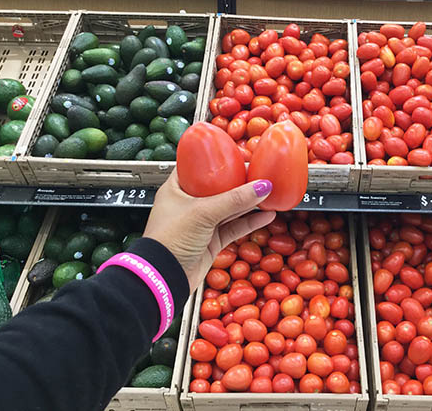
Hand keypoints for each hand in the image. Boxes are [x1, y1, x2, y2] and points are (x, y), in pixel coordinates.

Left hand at [144, 169, 275, 290]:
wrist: (163, 277)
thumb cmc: (169, 239)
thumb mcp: (202, 212)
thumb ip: (234, 199)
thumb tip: (262, 186)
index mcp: (176, 189)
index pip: (196, 166)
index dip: (216, 159)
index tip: (237, 154)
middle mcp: (188, 204)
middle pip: (218, 187)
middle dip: (239, 182)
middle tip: (259, 174)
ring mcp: (201, 223)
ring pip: (229, 208)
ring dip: (249, 202)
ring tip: (269, 193)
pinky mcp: (211, 241)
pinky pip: (235, 227)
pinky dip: (251, 222)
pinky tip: (267, 216)